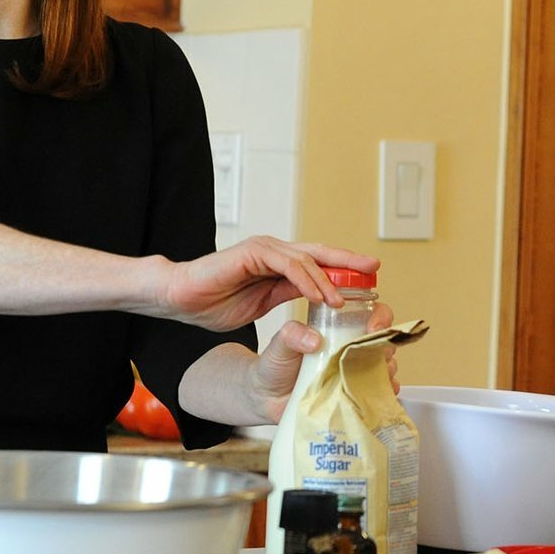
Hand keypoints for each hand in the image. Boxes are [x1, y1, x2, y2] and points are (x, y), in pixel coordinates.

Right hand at [161, 237, 377, 330]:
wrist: (181, 298)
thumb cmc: (213, 302)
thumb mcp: (262, 303)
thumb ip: (286, 295)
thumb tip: (314, 299)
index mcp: (278, 264)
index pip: (317, 263)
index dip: (342, 269)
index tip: (367, 279)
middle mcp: (274, 252)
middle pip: (320, 253)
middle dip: (348, 261)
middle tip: (373, 268)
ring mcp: (264, 250)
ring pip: (307, 260)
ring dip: (328, 280)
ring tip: (344, 300)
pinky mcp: (253, 253)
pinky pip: (288, 265)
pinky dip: (306, 280)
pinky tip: (320, 295)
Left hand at [247, 303, 400, 422]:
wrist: (266, 397)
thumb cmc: (275, 365)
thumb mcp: (280, 344)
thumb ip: (291, 334)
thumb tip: (313, 339)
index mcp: (339, 328)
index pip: (371, 313)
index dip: (380, 317)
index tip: (373, 328)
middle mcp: (352, 348)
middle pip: (384, 340)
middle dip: (386, 347)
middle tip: (376, 356)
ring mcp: (354, 372)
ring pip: (384, 367)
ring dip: (385, 372)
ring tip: (372, 378)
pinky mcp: (353, 395)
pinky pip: (376, 394)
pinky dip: (380, 395)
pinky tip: (372, 396)